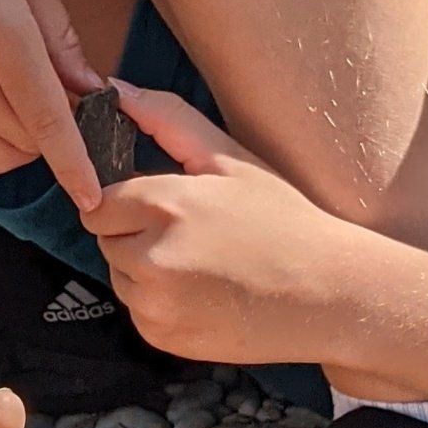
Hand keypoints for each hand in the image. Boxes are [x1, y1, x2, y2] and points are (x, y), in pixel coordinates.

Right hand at [0, 0, 105, 205]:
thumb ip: (60, 35)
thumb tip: (89, 87)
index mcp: (2, 39)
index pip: (48, 123)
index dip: (74, 166)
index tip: (92, 198)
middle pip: (23, 145)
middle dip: (53, 138)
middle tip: (63, 100)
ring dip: (19, 144)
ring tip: (26, 104)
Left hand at [86, 82, 362, 363]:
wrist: (327, 295)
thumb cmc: (283, 220)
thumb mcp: (231, 160)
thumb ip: (168, 120)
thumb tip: (117, 89)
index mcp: (165, 206)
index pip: (100, 203)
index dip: (130, 202)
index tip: (165, 207)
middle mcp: (151, 258)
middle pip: (106, 240)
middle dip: (136, 234)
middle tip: (193, 236)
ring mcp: (155, 305)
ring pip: (120, 276)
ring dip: (145, 269)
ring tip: (203, 265)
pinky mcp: (162, 337)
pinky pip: (139, 312)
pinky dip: (160, 304)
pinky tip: (205, 295)